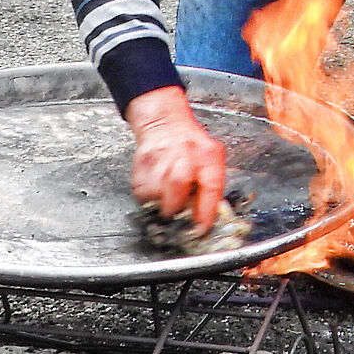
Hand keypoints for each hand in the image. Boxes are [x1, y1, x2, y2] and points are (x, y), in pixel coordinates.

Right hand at [125, 85, 227, 233]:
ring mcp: (160, 159)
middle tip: (178, 216)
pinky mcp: (141, 166)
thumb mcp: (212, 160)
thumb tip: (208, 217)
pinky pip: (143, 194)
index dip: (205, 212)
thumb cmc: (191, 146)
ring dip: (161, 204)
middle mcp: (184, 154)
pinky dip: (149, 199)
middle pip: (178, 184)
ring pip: (157, 193)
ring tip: (167, 198)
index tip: (200, 229)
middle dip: (176, 207)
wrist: (164, 125)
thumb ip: (212, 187)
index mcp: (208, 155)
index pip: (211, 185)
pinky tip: (157, 189)